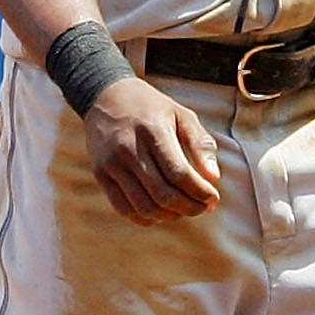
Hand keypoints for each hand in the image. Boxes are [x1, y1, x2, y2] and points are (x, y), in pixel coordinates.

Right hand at [80, 77, 222, 224]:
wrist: (105, 97)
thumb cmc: (150, 107)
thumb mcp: (181, 114)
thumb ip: (201, 143)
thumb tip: (214, 177)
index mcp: (152, 131)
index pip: (179, 173)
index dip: (200, 192)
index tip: (213, 198)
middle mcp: (129, 149)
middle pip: (163, 194)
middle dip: (190, 207)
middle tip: (203, 207)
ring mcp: (112, 164)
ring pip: (144, 206)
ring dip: (169, 215)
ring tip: (183, 210)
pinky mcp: (100, 174)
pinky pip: (123, 207)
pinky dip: (145, 217)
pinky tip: (160, 212)